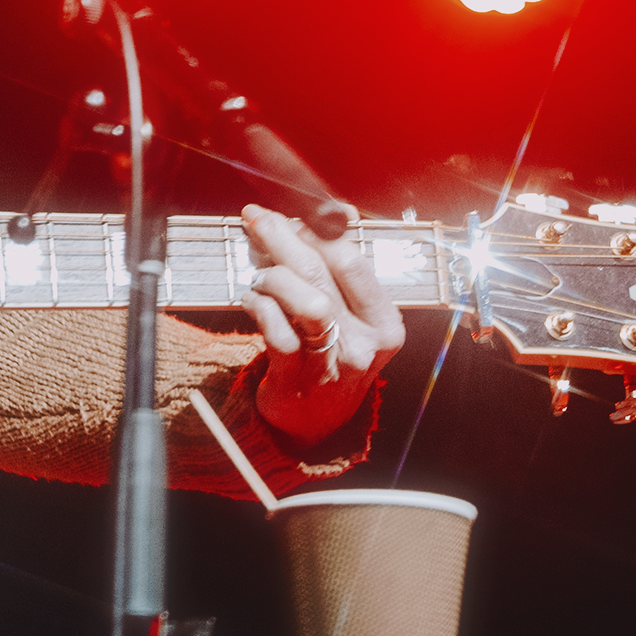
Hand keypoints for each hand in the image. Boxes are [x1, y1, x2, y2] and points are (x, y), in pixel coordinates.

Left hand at [237, 203, 406, 447]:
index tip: (290, 213)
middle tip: (258, 219)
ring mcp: (332, 364)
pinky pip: (279, 335)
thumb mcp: (351, 317)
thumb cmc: (330, 356)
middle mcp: (365, 343)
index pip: (353, 260)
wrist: (314, 423)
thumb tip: (330, 212)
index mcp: (384, 321)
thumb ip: (339, 271)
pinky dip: (260, 308)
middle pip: (325, 273)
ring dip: (275, 277)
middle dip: (285, 237)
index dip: (317, 229)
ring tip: (259, 275)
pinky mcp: (297, 381)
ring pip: (309, 303)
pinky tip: (250, 300)